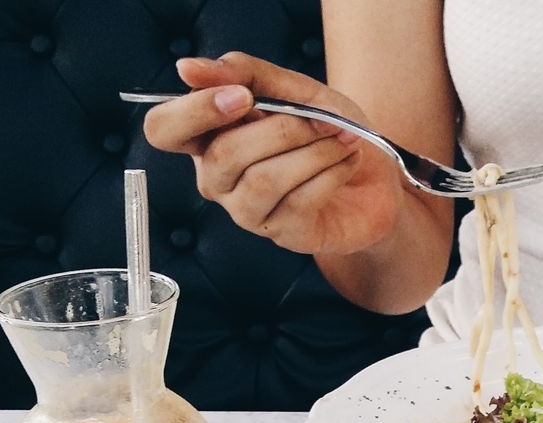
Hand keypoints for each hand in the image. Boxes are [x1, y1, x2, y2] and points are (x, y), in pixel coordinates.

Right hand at [143, 51, 405, 255]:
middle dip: (280, 130)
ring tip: (344, 138)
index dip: (195, 112)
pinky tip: (347, 160)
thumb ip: (246, 74)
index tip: (243, 97)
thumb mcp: (294, 89)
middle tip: (323, 120)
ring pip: (262, 180)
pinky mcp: (284, 234)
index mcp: (208, 136)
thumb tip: (189, 69)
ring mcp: (248, 212)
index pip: (165, 130)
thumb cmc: (328, 130)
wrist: (377, 179)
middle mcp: (218, 178)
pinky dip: (329, 173)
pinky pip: (298, 201)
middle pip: (222, 155)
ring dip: (311, 152)